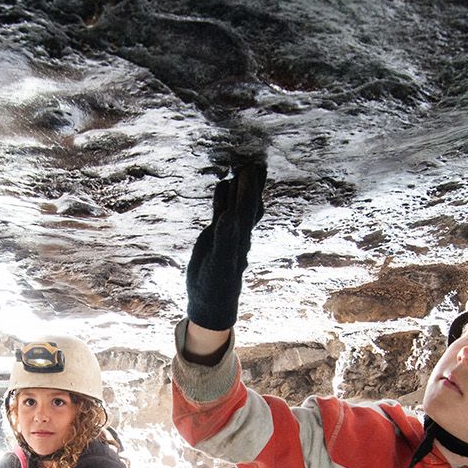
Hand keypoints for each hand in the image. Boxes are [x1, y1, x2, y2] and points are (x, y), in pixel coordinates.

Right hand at [185, 157, 266, 331]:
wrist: (211, 304)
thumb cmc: (215, 287)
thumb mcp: (218, 264)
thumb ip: (225, 240)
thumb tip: (231, 216)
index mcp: (239, 239)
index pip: (246, 208)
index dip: (249, 189)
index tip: (251, 169)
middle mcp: (237, 234)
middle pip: (246, 204)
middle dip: (250, 184)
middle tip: (255, 163)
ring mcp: (227, 235)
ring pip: (237, 207)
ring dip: (240, 188)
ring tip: (245, 169)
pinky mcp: (216, 238)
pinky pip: (222, 213)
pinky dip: (223, 198)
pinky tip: (223, 186)